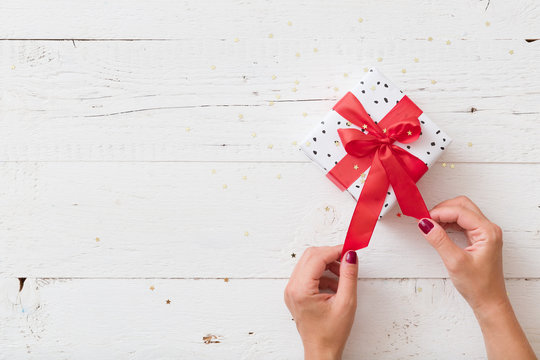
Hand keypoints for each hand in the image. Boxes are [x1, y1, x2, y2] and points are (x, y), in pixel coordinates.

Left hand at [284, 245, 357, 359]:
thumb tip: (350, 255)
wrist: (322, 351)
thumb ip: (348, 276)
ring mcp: (292, 290)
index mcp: (301, 290)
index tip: (350, 248)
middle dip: (330, 255)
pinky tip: (335, 284)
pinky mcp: (295, 293)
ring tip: (342, 276)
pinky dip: (322, 273)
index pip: (317, 257)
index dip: (335, 250)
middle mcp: (292, 288)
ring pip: (308, 263)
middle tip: (347, 259)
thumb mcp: (346, 303)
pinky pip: (307, 274)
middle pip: (310, 256)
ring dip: (326, 264)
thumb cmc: (331, 333)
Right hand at [417, 195, 505, 311]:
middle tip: (426, 218)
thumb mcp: (454, 262)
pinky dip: (449, 222)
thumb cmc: (479, 286)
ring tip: (430, 224)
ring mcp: (484, 233)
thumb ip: (439, 240)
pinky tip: (439, 229)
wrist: (489, 302)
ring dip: (445, 215)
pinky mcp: (479, 239)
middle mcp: (488, 229)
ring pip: (462, 212)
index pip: (460, 211)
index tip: (423, 219)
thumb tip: (425, 224)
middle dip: (442, 209)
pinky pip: (463, 222)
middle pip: (463, 206)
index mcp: (487, 232)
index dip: (439, 212)